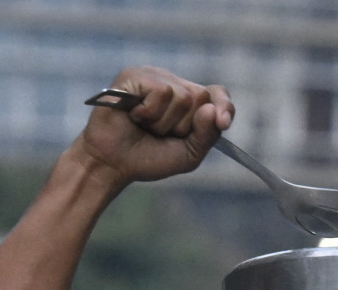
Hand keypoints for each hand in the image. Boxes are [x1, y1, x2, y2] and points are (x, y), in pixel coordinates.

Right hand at [76, 66, 233, 185]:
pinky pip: (161, 91)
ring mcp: (152, 76)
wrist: (113, 164)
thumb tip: (211, 110)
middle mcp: (172, 83)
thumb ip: (206, 136)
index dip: (224, 106)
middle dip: (183, 125)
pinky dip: (149, 112)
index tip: (223, 123)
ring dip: (163, 122)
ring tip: (144, 126)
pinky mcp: (134, 75)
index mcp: (188, 100)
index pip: (216, 94)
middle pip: (200, 97)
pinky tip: (133, 116)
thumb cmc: (148, 158)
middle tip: (160, 133)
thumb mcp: (187, 155)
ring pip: (181, 96)